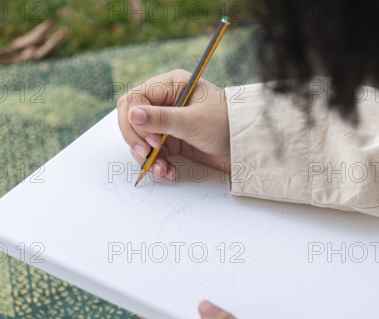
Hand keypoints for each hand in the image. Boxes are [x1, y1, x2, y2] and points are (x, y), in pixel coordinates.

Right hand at [116, 69, 230, 180]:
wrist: (247, 147)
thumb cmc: (227, 125)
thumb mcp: (193, 122)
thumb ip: (161, 119)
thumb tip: (131, 114)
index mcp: (170, 85)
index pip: (134, 99)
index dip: (134, 121)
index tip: (151, 141)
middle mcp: (165, 101)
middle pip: (131, 119)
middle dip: (137, 141)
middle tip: (150, 156)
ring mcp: (167, 121)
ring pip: (140, 138)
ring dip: (147, 157)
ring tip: (162, 170)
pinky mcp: (171, 140)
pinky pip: (152, 152)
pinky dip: (157, 164)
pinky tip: (168, 172)